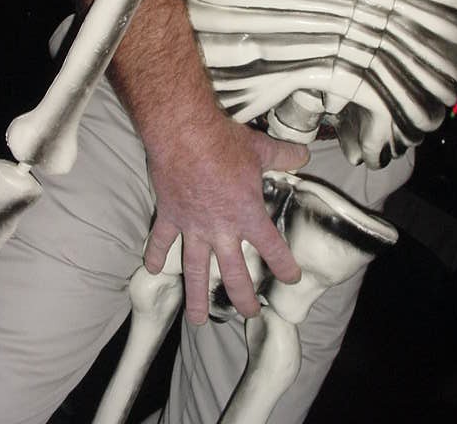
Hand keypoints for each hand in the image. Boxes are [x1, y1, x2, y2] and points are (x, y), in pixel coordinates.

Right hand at [144, 115, 308, 323]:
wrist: (185, 135)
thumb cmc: (224, 143)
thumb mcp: (260, 149)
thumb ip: (284, 156)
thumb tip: (304, 155)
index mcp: (248, 215)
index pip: (272, 248)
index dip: (284, 266)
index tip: (291, 279)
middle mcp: (221, 229)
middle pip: (234, 273)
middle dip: (243, 297)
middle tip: (249, 313)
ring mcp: (193, 226)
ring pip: (196, 269)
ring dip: (197, 296)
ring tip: (199, 320)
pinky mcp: (170, 215)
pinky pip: (161, 241)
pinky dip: (154, 255)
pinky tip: (152, 271)